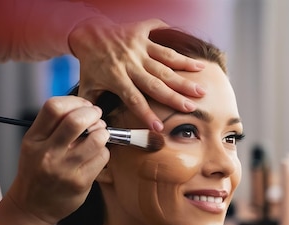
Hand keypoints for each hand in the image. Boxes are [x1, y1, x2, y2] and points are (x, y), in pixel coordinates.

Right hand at [7, 96, 109, 224]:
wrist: (32, 207)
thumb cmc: (38, 171)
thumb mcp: (35, 145)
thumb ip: (54, 126)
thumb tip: (84, 107)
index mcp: (33, 139)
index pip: (54, 107)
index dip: (75, 102)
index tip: (84, 106)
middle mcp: (47, 153)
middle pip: (76, 120)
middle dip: (93, 114)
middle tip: (97, 117)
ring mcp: (64, 169)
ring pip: (95, 138)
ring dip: (102, 133)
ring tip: (99, 136)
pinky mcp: (80, 182)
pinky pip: (102, 157)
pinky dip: (104, 151)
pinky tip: (96, 155)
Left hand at [69, 18, 205, 130]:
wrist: (87, 32)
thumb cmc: (90, 63)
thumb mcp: (87, 86)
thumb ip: (93, 106)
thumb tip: (98, 128)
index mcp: (116, 78)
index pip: (134, 99)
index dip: (146, 114)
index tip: (158, 128)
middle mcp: (130, 64)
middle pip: (156, 83)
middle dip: (175, 96)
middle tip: (192, 107)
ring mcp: (138, 49)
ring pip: (165, 63)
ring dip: (185, 76)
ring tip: (200, 88)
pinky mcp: (143, 35)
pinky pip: (164, 43)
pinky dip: (182, 53)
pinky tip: (198, 63)